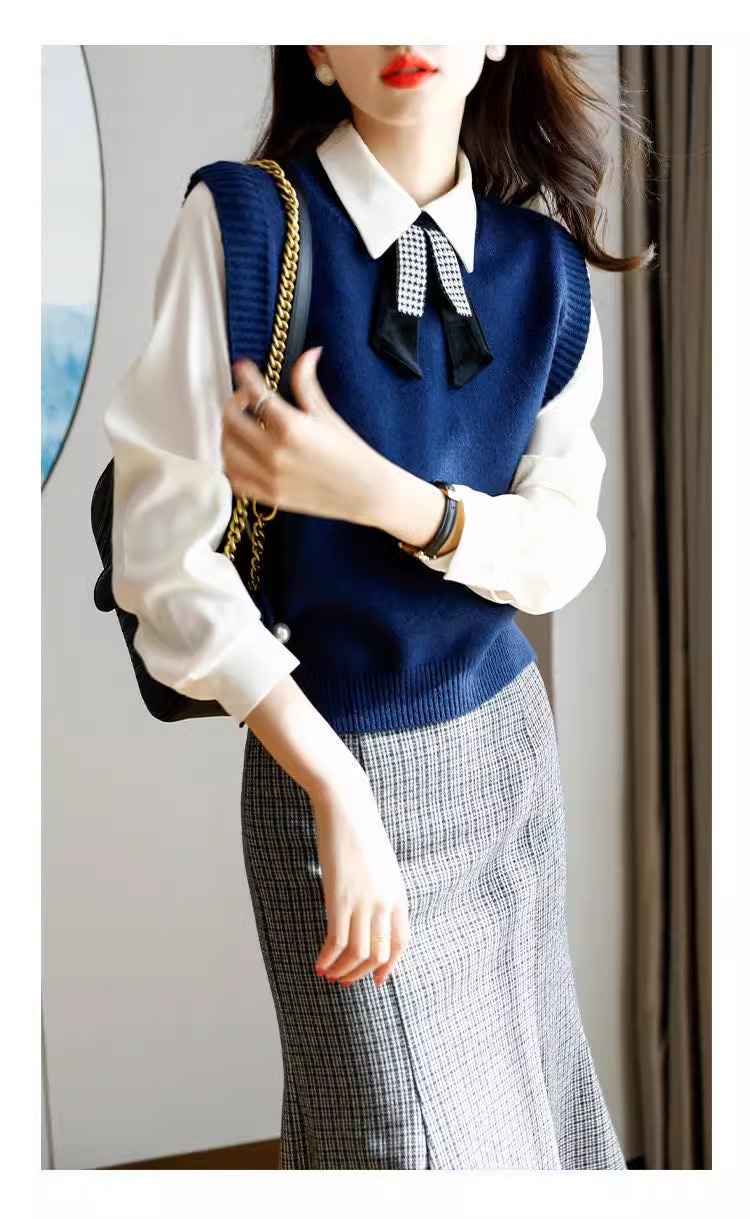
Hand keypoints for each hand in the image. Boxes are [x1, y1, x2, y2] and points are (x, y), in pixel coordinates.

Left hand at [221, 347, 386, 524]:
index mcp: (292, 426)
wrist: (366, 492)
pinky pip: (235, 478)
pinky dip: (231, 463)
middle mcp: (275, 452)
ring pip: (227, 449)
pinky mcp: (270, 495)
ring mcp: (270, 476)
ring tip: (241, 426)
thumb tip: (308, 354)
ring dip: (228, 432)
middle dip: (234, 402)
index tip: (243, 369)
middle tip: (244, 398)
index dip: (245, 375)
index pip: (255, 392)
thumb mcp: (327, 414)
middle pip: (232, 419)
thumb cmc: (351, 454)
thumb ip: (307, 383)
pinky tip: (241, 454)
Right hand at [308, 770, 409, 990]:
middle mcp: (385, 902)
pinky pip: (337, 941)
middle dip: (362, 973)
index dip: (390, 965)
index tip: (379, 980)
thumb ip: (379, 888)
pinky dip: (328, 958)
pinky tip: (318, 964)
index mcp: (398, 893)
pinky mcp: (340, 898)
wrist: (347, 805)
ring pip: (359, 954)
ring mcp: (364, 901)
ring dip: (344, 971)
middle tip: (345, 981)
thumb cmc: (359, 828)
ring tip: (329, 975)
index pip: (402, 941)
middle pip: (380, 953)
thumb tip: (368, 911)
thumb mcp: (380, 863)